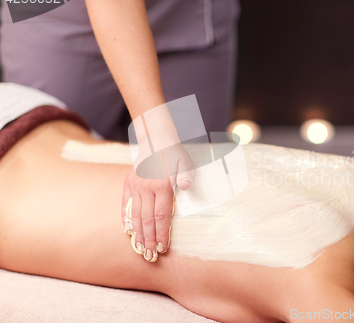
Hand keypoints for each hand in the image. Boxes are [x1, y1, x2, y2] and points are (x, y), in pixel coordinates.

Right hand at [121, 144, 193, 261]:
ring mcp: (135, 186)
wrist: (156, 139)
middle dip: (149, 239)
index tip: (162, 248)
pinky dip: (126, 219)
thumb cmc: (175, 154)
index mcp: (161, 185)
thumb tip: (186, 186)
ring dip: (138, 234)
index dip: (162, 233)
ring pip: (135, 215)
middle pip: (147, 219)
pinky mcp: (128, 183)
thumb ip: (186, 175)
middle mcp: (146, 188)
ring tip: (139, 249)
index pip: (161, 216)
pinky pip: (125, 204)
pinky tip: (128, 231)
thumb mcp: (186, 162)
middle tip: (150, 256)